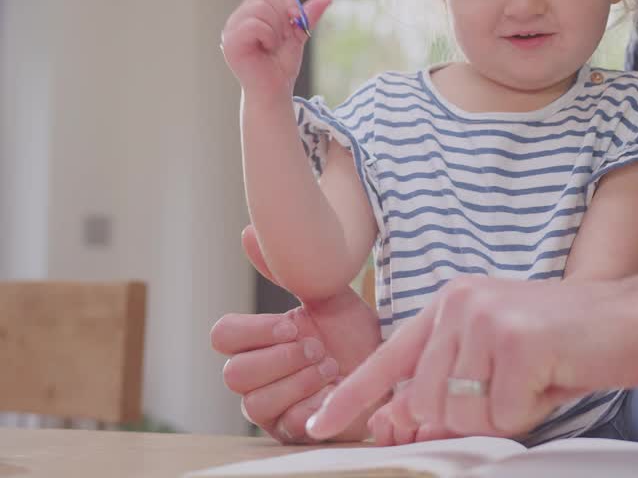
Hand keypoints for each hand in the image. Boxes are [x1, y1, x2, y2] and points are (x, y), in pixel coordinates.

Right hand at [210, 225, 382, 442]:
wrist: (390, 368)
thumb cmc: (353, 333)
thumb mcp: (326, 295)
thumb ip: (287, 270)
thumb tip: (248, 232)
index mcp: (258, 340)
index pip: (222, 335)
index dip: (255, 330)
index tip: (295, 323)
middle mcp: (255, 375)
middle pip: (233, 373)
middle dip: (282, 358)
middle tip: (319, 348)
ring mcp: (270, 407)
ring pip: (254, 402)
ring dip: (299, 380)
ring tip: (331, 367)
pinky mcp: (290, 432)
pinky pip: (284, 424)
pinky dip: (313, 404)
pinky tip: (334, 391)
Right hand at [220, 0, 330, 98]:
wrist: (275, 90)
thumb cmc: (281, 65)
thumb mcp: (298, 36)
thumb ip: (307, 16)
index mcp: (251, 14)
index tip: (297, 18)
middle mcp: (238, 19)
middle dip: (283, 16)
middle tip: (284, 37)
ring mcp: (231, 29)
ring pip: (260, 8)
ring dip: (276, 29)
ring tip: (274, 45)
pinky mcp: (230, 41)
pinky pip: (254, 25)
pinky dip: (268, 36)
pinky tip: (267, 48)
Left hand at [305, 274, 637, 440]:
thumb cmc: (576, 340)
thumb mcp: (501, 359)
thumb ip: (451, 383)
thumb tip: (399, 420)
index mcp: (453, 302)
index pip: (390, 357)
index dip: (354, 395)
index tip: (321, 424)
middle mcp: (461, 302)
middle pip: (428, 403)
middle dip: (474, 415)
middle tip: (522, 384)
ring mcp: (486, 318)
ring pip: (462, 414)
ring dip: (506, 412)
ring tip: (540, 376)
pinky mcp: (516, 342)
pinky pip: (504, 415)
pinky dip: (533, 412)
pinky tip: (556, 376)